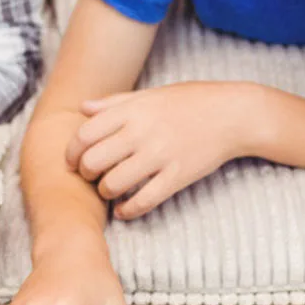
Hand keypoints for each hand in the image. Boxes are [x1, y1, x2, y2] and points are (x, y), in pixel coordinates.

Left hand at [65, 81, 249, 219]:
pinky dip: (127, 210)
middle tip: (90, 176)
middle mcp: (142, 132)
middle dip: (85, 174)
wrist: (233, 114)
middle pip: (93, 162)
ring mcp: (160, 155)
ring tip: (109, 190)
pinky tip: (124, 210)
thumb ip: (114, 103)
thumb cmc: (190, 101)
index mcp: (132, 110)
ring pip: (113, 185)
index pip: (84, 134)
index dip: (71, 152)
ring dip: (104, 192)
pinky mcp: (177, 176)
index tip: (73, 160)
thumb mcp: (150, 94)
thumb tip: (82, 108)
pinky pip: (143, 201)